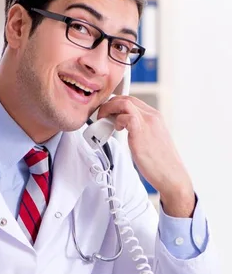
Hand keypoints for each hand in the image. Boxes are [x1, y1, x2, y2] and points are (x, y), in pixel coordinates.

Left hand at [97, 96, 194, 216]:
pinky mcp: (141, 132)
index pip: (132, 100)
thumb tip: (121, 125)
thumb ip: (138, 129)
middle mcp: (152, 116)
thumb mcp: (150, 139)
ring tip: (103, 121)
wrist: (171, 175)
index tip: (107, 113)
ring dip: (108, 109)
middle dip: (109, 105)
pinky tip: (116, 130)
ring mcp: (148, 123)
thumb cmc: (160, 162)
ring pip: (124, 102)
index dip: (115, 103)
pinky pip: (125, 117)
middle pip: (125, 98)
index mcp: (154, 116)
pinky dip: (116, 121)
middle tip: (101, 117)